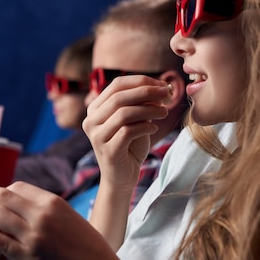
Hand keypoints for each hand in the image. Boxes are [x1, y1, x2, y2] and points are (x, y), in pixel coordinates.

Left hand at [0, 183, 146, 259]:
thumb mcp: (70, 217)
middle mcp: (42, 215)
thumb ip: (47, 210)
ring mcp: (33, 236)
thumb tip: (21, 207)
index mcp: (54, 202)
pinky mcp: (27, 256)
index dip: (0, 189)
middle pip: (3, 196)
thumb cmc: (87, 245)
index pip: (18, 187)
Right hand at [82, 75, 170, 192]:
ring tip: (164, 113)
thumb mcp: (135, 120)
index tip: (162, 84)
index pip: (117, 85)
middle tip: (167, 94)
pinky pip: (128, 132)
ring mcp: (97, 136)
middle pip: (120, 97)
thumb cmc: (130, 146)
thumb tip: (161, 87)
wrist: (122, 178)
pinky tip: (154, 129)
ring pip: (124, 113)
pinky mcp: (107, 151)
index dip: (141, 81)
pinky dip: (145, 126)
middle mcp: (91, 120)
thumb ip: (141, 103)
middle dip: (147, 92)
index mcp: (95, 108)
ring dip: (149, 110)